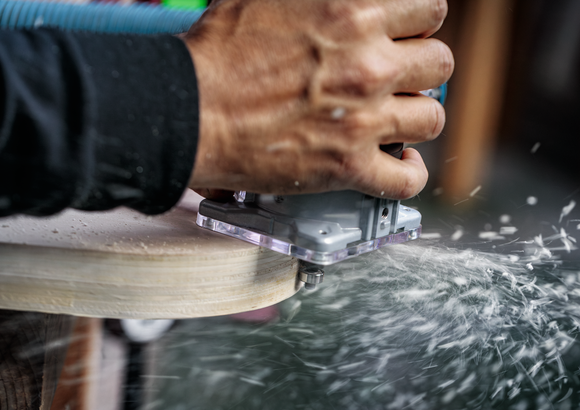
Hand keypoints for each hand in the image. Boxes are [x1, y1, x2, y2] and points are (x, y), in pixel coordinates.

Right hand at [184, 0, 452, 198]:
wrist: (190, 109)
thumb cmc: (220, 53)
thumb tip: (340, 2)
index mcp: (355, 11)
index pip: (430, 9)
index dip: (419, 23)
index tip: (405, 36)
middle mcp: (369, 64)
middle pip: (439, 64)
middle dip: (420, 69)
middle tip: (397, 78)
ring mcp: (363, 119)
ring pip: (432, 118)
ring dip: (418, 118)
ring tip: (397, 121)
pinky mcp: (348, 167)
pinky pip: (407, 180)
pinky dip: (408, 174)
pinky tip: (398, 165)